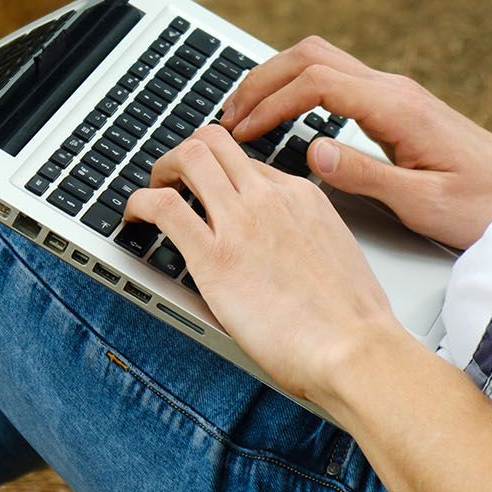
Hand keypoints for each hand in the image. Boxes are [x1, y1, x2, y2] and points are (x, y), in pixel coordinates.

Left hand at [124, 124, 401, 405]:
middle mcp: (269, 198)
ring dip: (161, 169)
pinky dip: (139, 203)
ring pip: (189, 156)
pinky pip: (163, 206)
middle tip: (172, 180)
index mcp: (302, 197)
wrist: (357, 350)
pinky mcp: (213, 256)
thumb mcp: (335, 254)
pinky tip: (134, 217)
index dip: (221, 175)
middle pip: (215, 142)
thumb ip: (305, 237)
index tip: (208, 192)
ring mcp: (240, 223)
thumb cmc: (352, 321)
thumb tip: (285, 249)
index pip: (248, 162)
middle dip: (185, 154)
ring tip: (152, 192)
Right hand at [220, 36, 491, 248]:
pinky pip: (333, 77)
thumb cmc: (482, 203)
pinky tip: (283, 115)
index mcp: (397, 108)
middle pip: (310, 55)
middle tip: (228, 115)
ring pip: (320, 59)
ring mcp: (394, 92)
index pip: (315, 83)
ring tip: (245, 114)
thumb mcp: (422, 202)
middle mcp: (393, 89)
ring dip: (276, 79)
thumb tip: (313, 151)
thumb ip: (365, 175)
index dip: (270, 102)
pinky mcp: (395, 103)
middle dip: (261, 80)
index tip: (241, 130)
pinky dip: (296, 87)